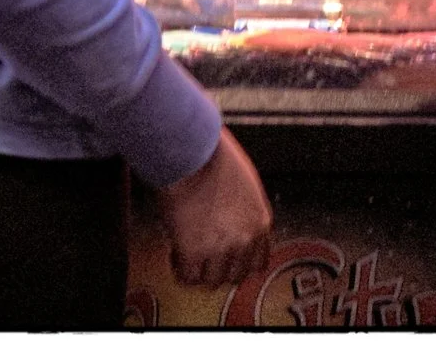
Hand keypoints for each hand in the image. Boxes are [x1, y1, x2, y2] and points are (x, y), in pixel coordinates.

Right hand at [156, 129, 272, 287]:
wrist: (191, 153)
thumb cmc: (213, 158)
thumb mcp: (245, 186)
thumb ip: (244, 214)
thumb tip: (232, 227)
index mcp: (260, 222)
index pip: (258, 264)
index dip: (239, 262)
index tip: (227, 259)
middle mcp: (245, 239)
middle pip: (235, 276)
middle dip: (218, 268)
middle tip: (204, 256)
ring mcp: (220, 248)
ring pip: (211, 281)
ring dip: (199, 270)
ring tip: (187, 253)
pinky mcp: (194, 252)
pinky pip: (188, 278)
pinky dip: (180, 270)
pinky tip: (175, 253)